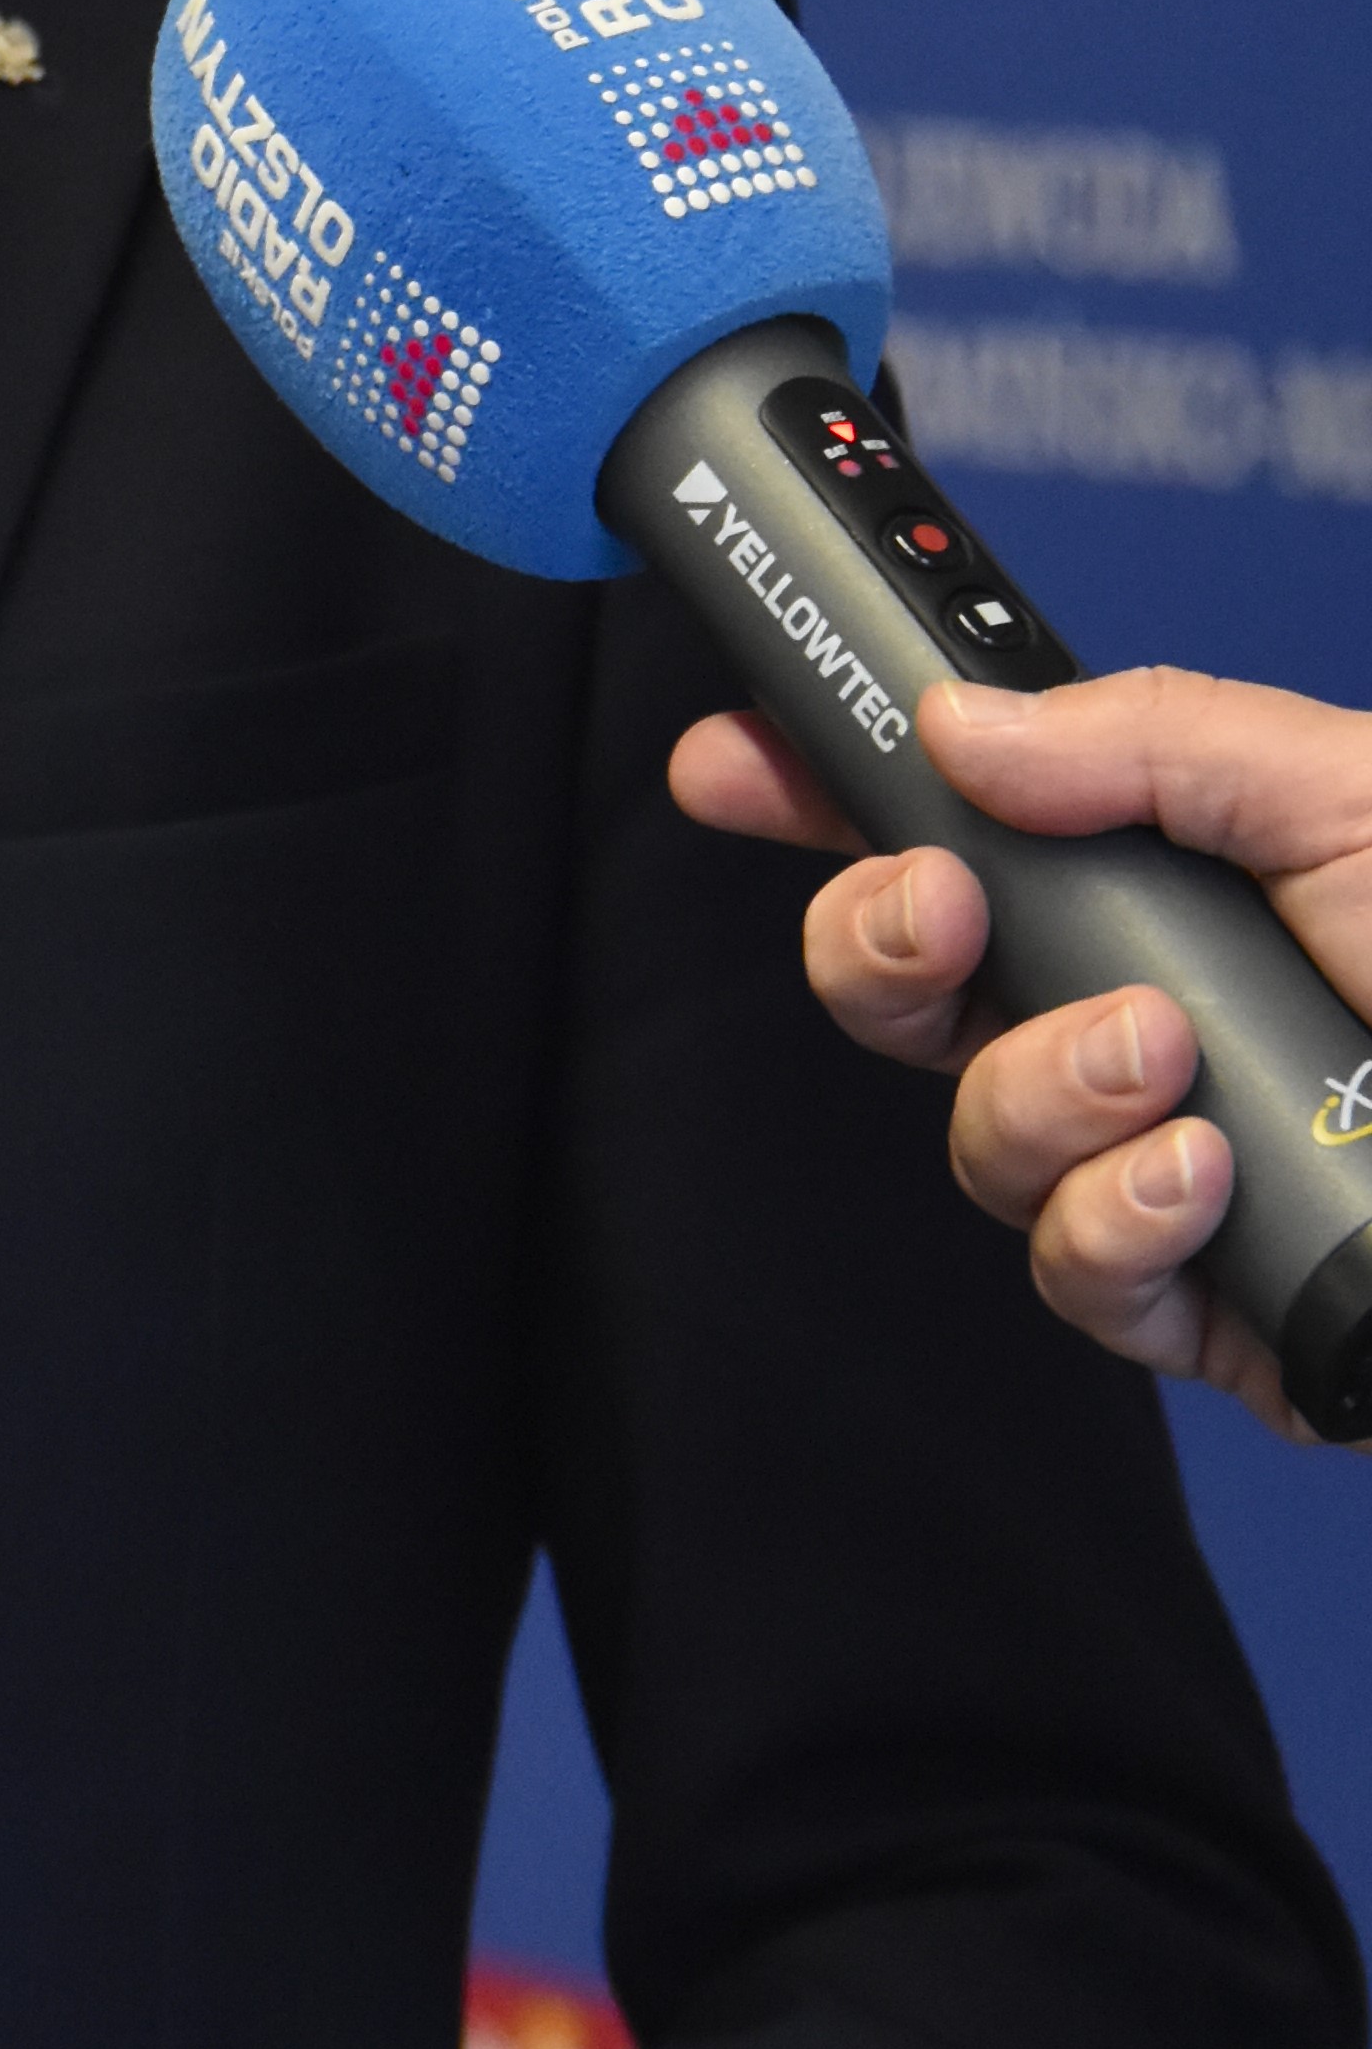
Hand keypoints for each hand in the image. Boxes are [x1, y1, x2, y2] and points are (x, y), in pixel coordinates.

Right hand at [672, 666, 1371, 1439]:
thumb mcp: (1354, 798)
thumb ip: (1156, 743)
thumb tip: (963, 734)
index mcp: (1181, 893)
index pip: (963, 834)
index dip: (832, 795)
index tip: (737, 759)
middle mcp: (1154, 1029)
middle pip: (917, 995)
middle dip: (878, 945)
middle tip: (936, 914)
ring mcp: (1174, 1174)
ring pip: (982, 1143)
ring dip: (1039, 1092)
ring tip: (1160, 1065)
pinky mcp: (1214, 1313)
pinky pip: (1081, 1278)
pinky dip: (1118, 1221)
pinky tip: (1201, 1176)